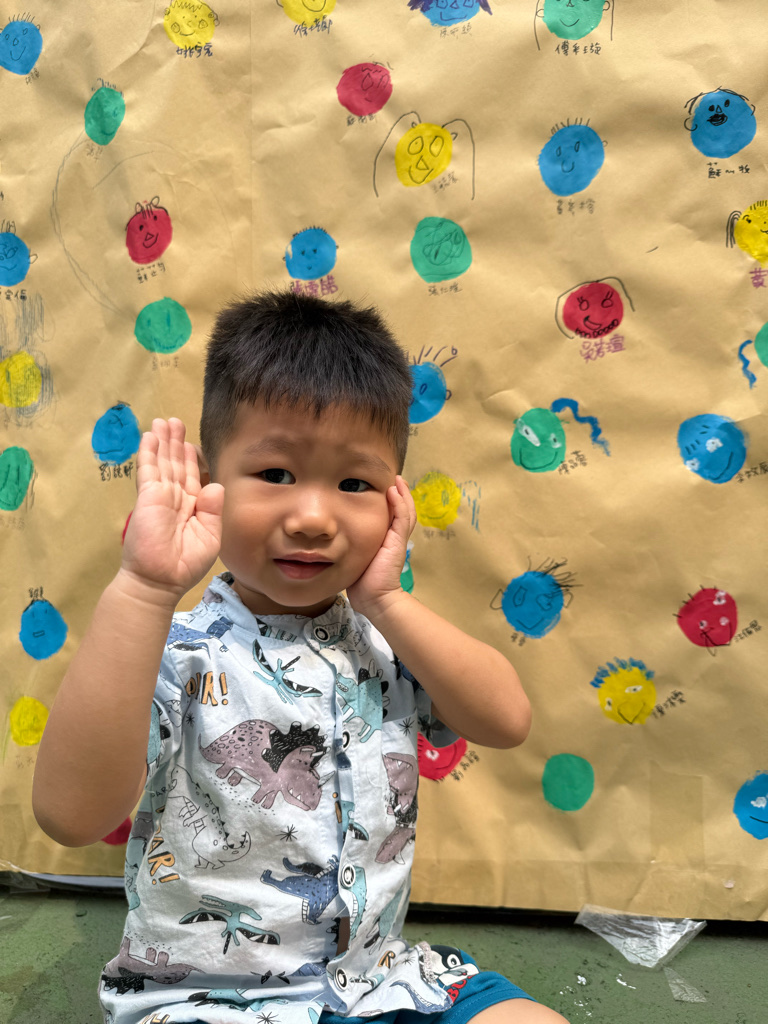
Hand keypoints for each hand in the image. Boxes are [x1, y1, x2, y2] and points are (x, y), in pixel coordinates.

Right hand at [121, 418, 224, 598]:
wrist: (160, 580)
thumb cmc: (185, 564)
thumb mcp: (209, 537)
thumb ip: (213, 511)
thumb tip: (215, 485)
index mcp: (192, 507)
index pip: (192, 476)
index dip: (191, 458)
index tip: (191, 443)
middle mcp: (175, 498)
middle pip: (176, 464)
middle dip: (176, 442)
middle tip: (175, 421)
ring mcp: (160, 495)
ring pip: (162, 461)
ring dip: (162, 441)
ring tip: (163, 421)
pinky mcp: (148, 496)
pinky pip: (149, 469)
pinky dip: (149, 452)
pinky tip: (150, 436)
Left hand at [346, 476, 415, 619]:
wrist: (374, 598)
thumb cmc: (362, 582)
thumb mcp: (355, 557)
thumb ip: (352, 545)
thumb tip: (335, 536)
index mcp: (386, 540)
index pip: (393, 516)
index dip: (393, 502)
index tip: (386, 488)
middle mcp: (394, 538)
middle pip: (403, 511)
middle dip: (401, 494)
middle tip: (397, 479)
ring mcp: (397, 539)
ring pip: (406, 511)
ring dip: (403, 494)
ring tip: (398, 480)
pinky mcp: (397, 542)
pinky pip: (401, 518)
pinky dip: (399, 503)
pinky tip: (393, 491)